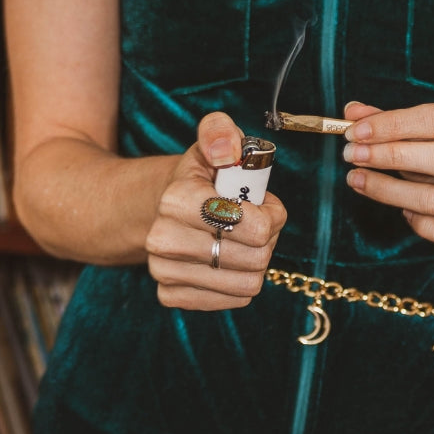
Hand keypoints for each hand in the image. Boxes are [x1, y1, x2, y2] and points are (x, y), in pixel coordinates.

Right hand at [144, 113, 286, 309]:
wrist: (166, 209)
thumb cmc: (203, 176)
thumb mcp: (215, 140)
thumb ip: (221, 132)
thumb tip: (227, 152)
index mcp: (175, 198)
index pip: (254, 226)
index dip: (270, 214)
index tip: (260, 202)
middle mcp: (163, 239)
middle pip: (256, 257)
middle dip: (266, 239)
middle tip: (254, 222)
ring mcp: (164, 271)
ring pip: (248, 283)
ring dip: (256, 262)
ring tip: (243, 241)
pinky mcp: (172, 295)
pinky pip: (234, 301)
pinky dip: (242, 283)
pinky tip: (229, 263)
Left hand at [341, 102, 433, 252]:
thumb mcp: (432, 137)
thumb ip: (394, 124)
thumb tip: (352, 113)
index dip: (394, 124)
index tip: (356, 132)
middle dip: (390, 156)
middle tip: (352, 156)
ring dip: (391, 192)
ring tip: (360, 182)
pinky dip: (420, 224)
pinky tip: (404, 212)